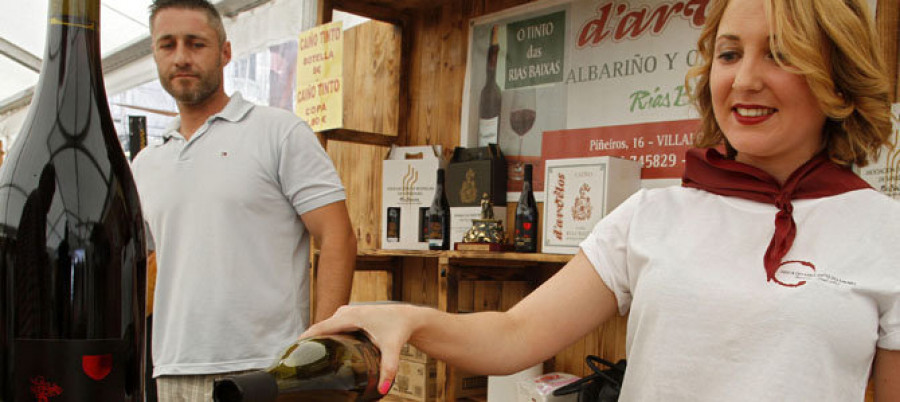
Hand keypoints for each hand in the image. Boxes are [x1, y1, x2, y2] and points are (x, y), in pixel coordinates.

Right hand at [301, 303, 420, 394]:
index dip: (304, 338)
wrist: (408, 317)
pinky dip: (324, 336)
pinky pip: (331, 327)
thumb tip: (382, 389)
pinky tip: (321, 349)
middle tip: (296, 360)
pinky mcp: (349, 316)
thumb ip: (388, 368)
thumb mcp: (392, 348)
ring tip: (305, 357)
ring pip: (325, 328)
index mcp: (350, 316)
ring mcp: (346, 312)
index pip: (320, 327)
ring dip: (316, 339)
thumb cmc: (399, 329)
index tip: (292, 350)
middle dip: (307, 342)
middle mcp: (345, 312)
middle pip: (320, 328)